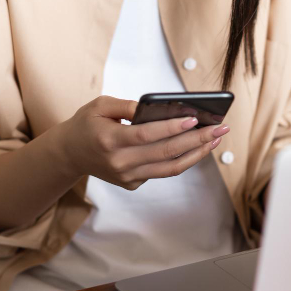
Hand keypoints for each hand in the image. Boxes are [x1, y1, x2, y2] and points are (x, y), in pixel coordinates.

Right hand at [59, 95, 227, 189]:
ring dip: (197, 153)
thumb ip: (127, 106)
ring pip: (170, 168)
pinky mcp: (132, 184)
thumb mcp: (100, 106)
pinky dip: (182, 159)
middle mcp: (119, 163)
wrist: (70, 154)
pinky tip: (197, 146)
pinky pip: (162, 171)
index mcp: (109, 140)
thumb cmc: (87, 124)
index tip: (195, 118)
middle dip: (197, 139)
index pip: (146, 135)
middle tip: (220, 128)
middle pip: (165, 153)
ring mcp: (127, 177)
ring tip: (215, 139)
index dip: (171, 127)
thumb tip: (158, 107)